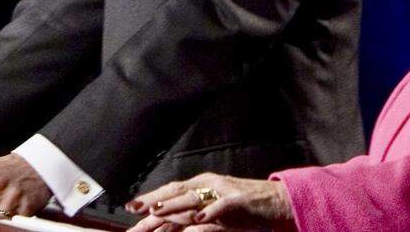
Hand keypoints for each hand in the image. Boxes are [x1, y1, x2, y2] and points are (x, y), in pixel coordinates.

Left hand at [126, 173, 293, 231]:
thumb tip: (176, 224)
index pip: (171, 191)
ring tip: (156, 211)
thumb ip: (196, 218)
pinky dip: (209, 212)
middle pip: (176, 190)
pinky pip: (221, 206)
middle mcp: (210, 185)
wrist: (278, 201)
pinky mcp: (239, 200)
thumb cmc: (247, 209)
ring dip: (174, 204)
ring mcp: (224, 191)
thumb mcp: (217, 215)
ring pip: (194, 196)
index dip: (151, 199)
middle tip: (133, 208)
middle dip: (153, 199)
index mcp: (204, 186)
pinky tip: (197, 219)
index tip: (131, 209)